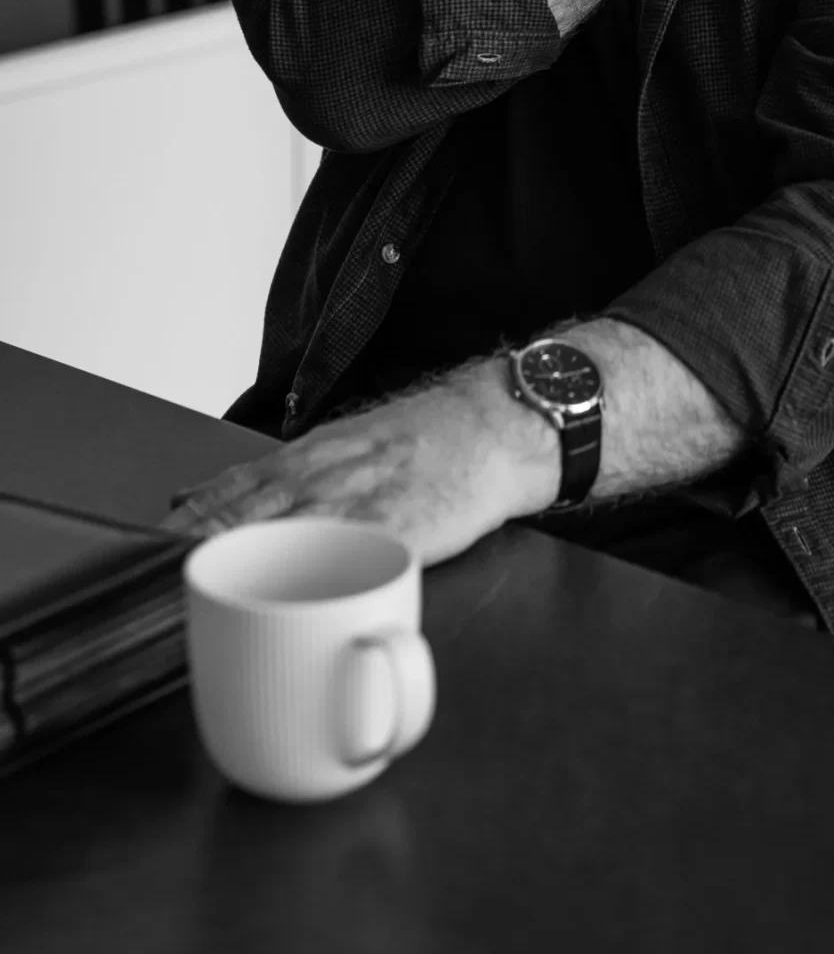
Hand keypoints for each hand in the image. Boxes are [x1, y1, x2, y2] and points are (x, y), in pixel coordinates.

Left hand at [161, 360, 557, 567]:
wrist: (496, 424)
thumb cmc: (428, 438)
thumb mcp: (351, 441)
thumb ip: (290, 472)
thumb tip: (211, 497)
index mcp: (316, 453)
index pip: (239, 485)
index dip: (193, 518)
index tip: (154, 545)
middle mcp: (331, 474)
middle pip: (253, 511)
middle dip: (203, 545)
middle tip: (162, 574)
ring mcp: (364, 501)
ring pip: (288, 532)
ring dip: (242, 559)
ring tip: (204, 587)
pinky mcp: (398, 531)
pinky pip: (348, 555)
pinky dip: (312, 573)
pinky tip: (285, 593)